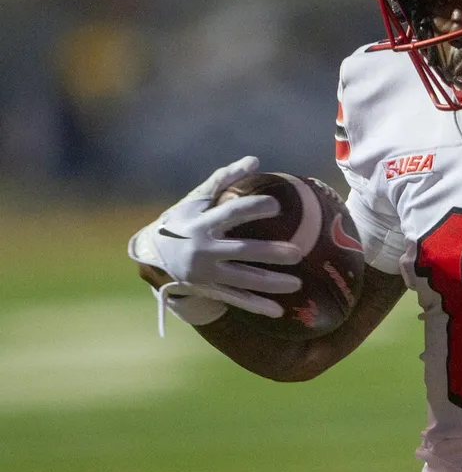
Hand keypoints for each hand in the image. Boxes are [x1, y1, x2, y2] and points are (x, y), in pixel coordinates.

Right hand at [128, 156, 303, 319]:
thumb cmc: (183, 220)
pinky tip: (279, 311)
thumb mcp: (197, 199)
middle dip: (269, 253)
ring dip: (271, 284)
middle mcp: (203, 250)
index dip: (253, 208)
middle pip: (242, 251)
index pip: (231, 214)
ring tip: (298, 284)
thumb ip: (224, 179)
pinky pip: (236, 299)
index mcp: (201, 224)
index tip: (276, 205)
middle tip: (298, 253)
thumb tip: (254, 160)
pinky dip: (257, 306)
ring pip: (243, 280)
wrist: (152, 254)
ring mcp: (206, 273)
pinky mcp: (209, 289)